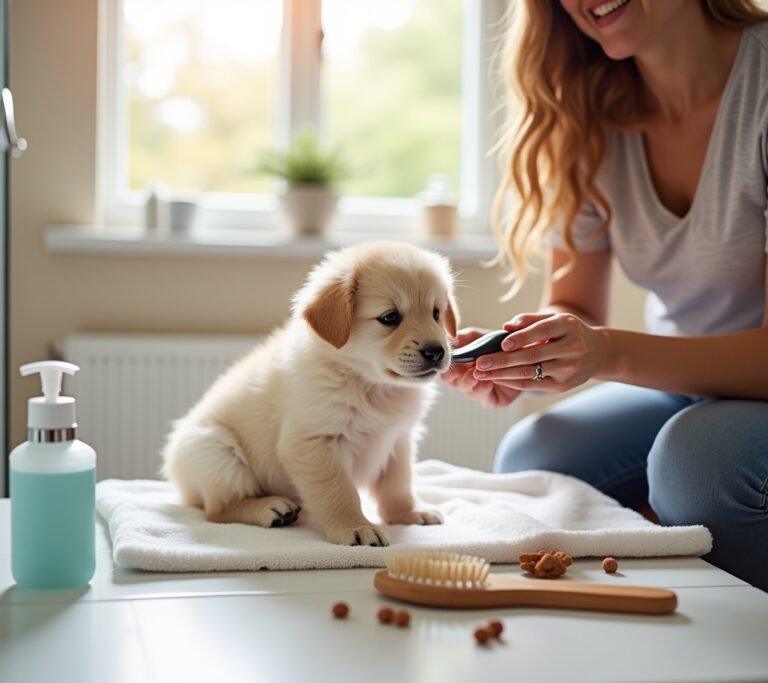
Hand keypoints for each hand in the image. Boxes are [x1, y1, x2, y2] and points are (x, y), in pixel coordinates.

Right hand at [442, 327, 522, 407]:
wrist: (523, 357)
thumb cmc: (496, 345)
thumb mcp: (478, 337)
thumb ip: (463, 337)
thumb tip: (448, 338)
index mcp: (458, 366)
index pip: (444, 369)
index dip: (444, 366)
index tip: (450, 359)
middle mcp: (464, 380)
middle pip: (452, 382)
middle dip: (455, 374)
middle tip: (461, 367)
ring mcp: (476, 391)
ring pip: (468, 389)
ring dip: (470, 380)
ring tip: (476, 372)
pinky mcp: (491, 400)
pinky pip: (484, 397)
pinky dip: (484, 388)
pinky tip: (488, 382)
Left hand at [471, 312, 607, 391]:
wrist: (598, 353)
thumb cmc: (569, 332)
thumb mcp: (555, 319)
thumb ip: (529, 320)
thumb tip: (505, 327)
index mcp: (568, 326)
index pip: (543, 331)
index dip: (522, 337)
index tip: (502, 343)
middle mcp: (571, 348)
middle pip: (532, 356)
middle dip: (502, 360)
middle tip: (479, 363)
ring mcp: (568, 369)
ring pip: (530, 372)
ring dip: (502, 374)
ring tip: (481, 373)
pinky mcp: (563, 385)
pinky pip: (533, 384)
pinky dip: (512, 381)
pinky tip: (496, 378)